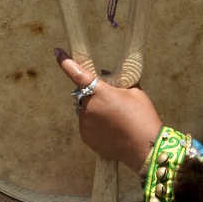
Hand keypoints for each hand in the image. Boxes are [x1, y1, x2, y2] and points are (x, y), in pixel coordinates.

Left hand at [54, 48, 161, 172]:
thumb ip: (118, 81)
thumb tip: (104, 75)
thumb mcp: (135, 92)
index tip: (57, 52)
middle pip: (85, 93)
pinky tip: (112, 130)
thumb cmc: (143, 117)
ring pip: (86, 109)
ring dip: (95, 109)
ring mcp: (85, 123)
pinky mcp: (86, 136)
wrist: (145, 149)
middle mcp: (89, 107)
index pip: (78, 74)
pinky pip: (87, 124)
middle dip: (95, 94)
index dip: (66, 62)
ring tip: (115, 119)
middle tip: (113, 102)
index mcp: (101, 92)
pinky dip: (96, 124)